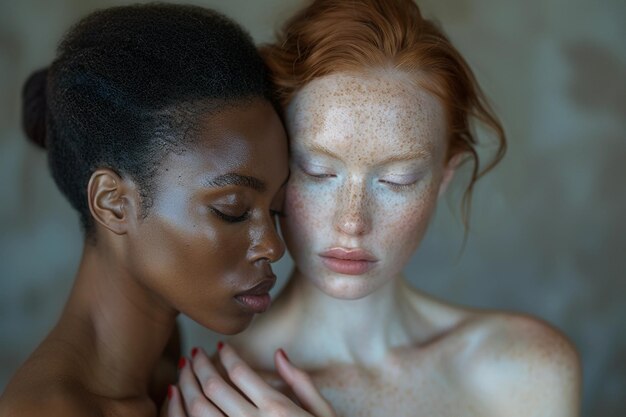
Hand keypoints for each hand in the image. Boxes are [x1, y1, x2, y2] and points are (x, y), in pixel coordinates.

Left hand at [166, 342, 335, 416]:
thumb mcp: (322, 412)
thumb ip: (300, 382)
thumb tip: (279, 354)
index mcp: (276, 408)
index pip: (239, 372)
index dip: (226, 355)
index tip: (219, 347)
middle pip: (213, 387)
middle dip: (199, 366)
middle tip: (194, 354)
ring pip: (199, 409)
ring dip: (186, 387)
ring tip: (184, 373)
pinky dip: (181, 413)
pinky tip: (178, 401)